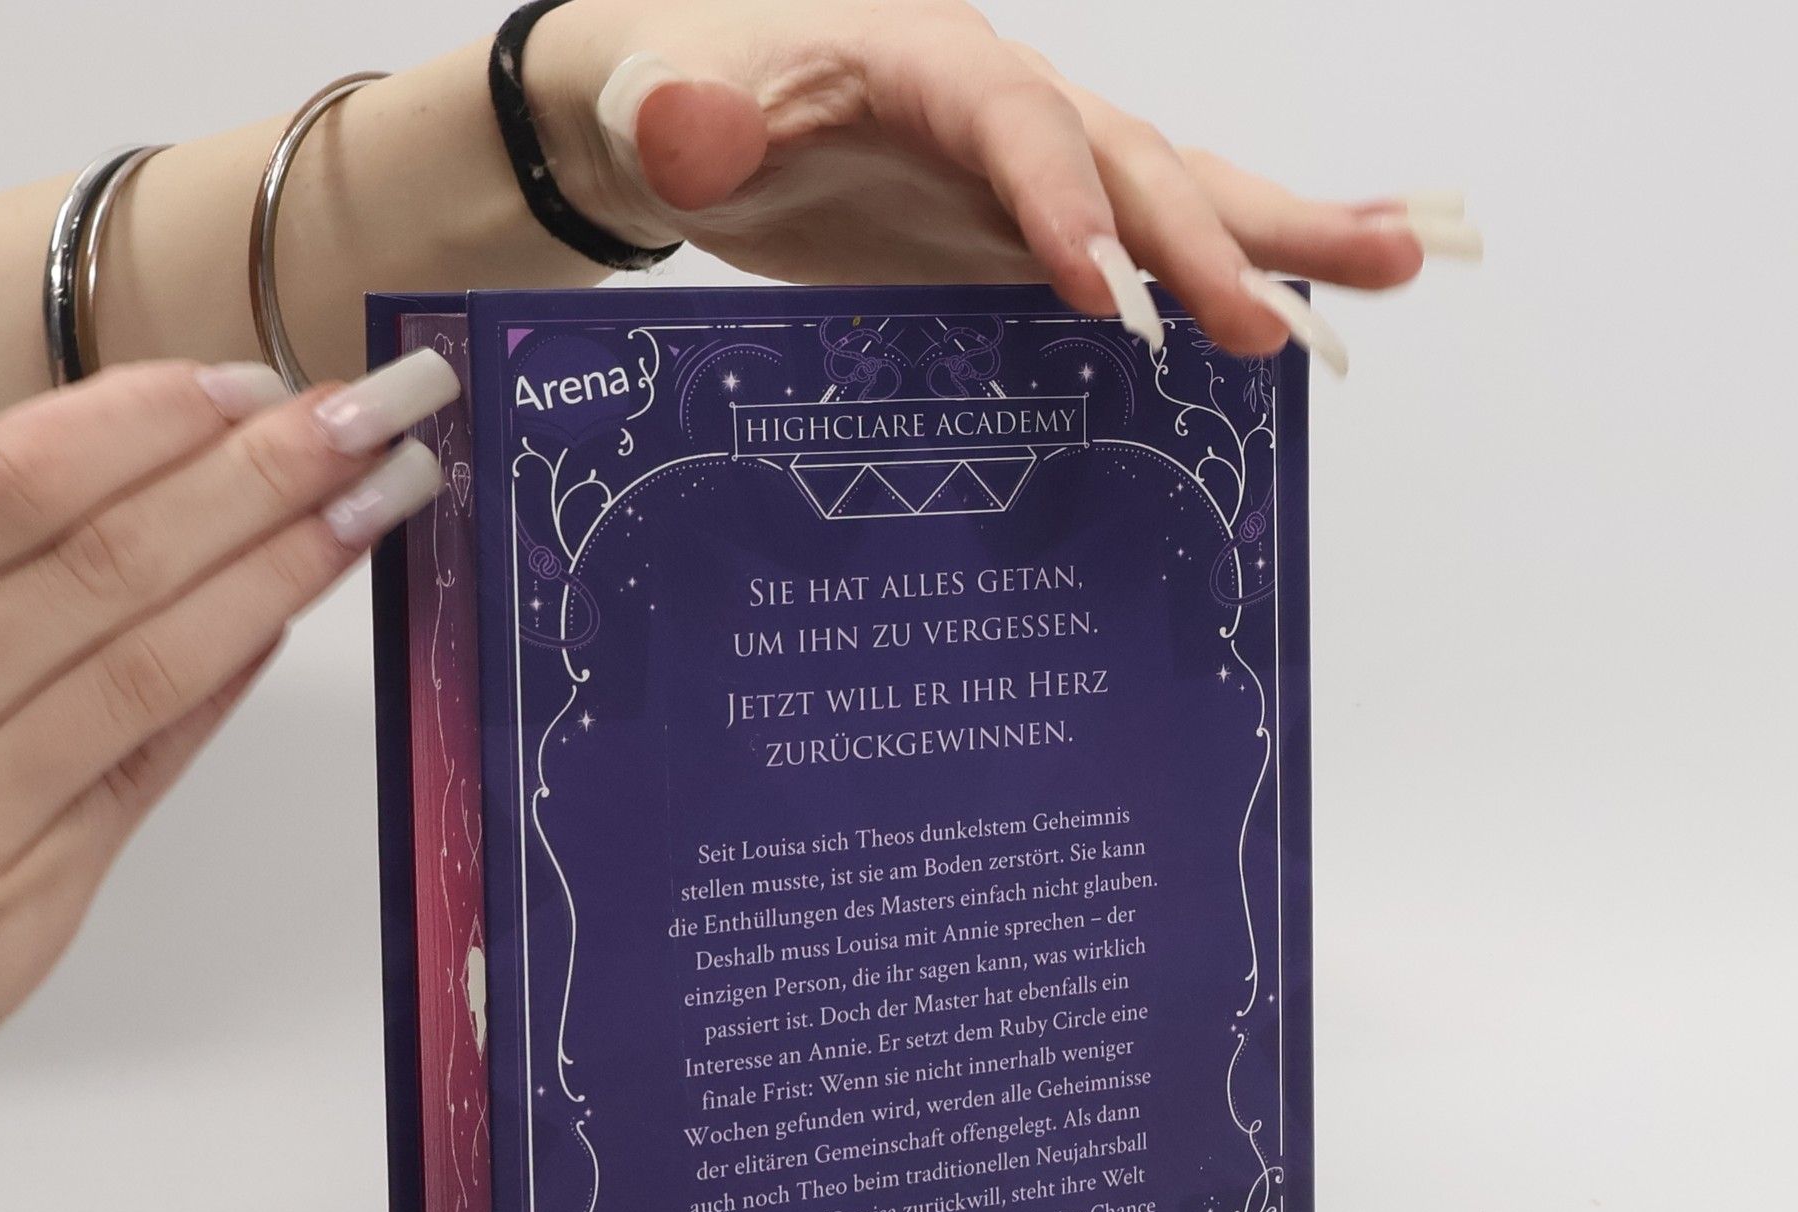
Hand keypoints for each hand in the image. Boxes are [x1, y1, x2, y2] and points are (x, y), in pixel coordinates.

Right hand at [0, 349, 459, 1118]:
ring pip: (149, 661)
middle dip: (255, 478)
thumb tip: (124, 478)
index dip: (145, 422)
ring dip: (277, 572)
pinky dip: (219, 685)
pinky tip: (286, 623)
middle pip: (107, 561)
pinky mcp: (29, 899)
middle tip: (371, 415)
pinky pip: (145, 766)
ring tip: (374, 504)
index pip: (12, 486)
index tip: (254, 380)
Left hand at [520, 0, 1479, 365]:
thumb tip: (699, 128)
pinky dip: (1219, 271)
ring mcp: (1023, 176)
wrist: (670, 119)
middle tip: (1296, 309)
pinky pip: (1137, 249)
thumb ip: (687, 111)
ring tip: (1395, 263)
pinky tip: (1296, 308)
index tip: (1098, 293)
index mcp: (923, 61)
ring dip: (1274, 233)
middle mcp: (1001, 109)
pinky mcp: (1020, 237)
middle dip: (1208, 238)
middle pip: (1128, 158)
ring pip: (1166, 193)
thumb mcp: (658, 93)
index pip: (1013, 124)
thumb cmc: (665, 93)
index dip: (1061, 202)